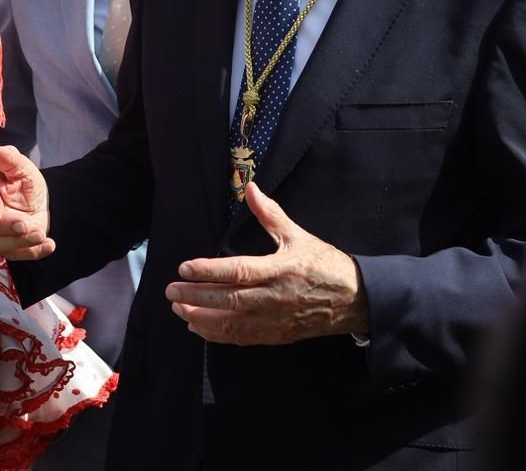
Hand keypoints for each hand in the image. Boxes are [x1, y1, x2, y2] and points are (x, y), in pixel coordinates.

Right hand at [0, 146, 53, 259]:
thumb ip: (11, 160)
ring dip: (21, 242)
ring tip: (40, 234)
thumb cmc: (21, 179)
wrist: (33, 198)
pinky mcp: (5, 247)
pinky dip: (34, 252)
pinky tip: (49, 245)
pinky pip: (17, 254)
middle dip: (7, 227)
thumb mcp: (21, 167)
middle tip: (26, 224)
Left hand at [165, 183, 368, 344]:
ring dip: (202, 318)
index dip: (209, 271)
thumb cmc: (326, 264)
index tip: (185, 267)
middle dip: (196, 296)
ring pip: (232, 324)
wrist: (354, 300)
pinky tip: (199, 326)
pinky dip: (218, 334)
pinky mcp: (276, 335)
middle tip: (171, 290)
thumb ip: (270, 214)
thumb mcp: (299, 235)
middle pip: (229, 300)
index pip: (238, 271)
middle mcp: (275, 298)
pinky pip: (242, 338)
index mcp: (280, 269)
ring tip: (179, 308)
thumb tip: (251, 188)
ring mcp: (275, 320)